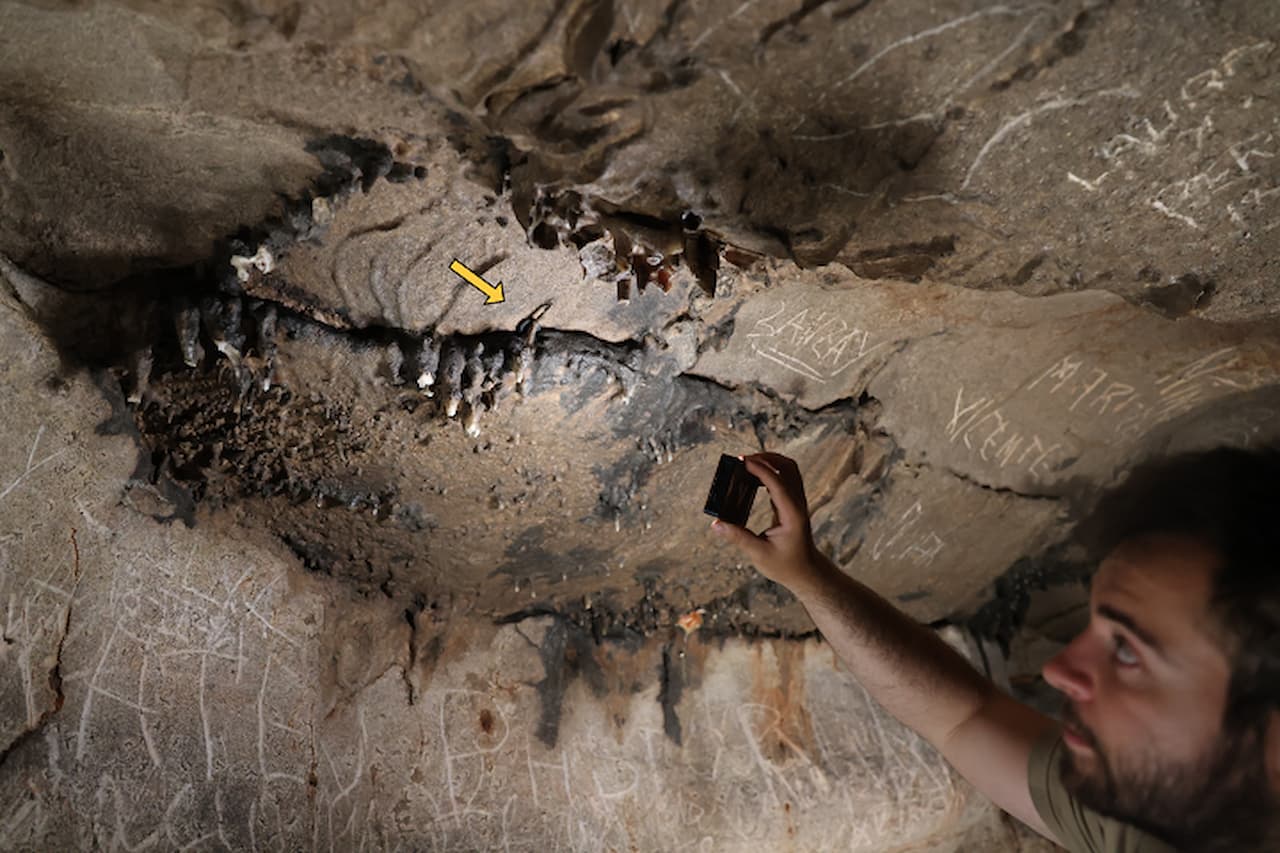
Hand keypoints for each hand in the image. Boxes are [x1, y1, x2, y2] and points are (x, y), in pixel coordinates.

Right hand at [710, 452, 826, 590]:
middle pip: (788, 467)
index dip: (760, 469)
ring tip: (747, 464)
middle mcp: (798, 504)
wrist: (806, 572)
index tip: (742, 461)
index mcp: (792, 514)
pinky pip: (785, 479)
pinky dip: (771, 471)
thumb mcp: (759, 554)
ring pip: (789, 470)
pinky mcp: (793, 504)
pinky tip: (753, 477)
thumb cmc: (785, 565)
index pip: (777, 483)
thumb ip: (738, 537)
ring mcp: (798, 502)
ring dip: (770, 461)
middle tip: (743, 459)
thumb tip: (716, 524)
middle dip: (766, 458)